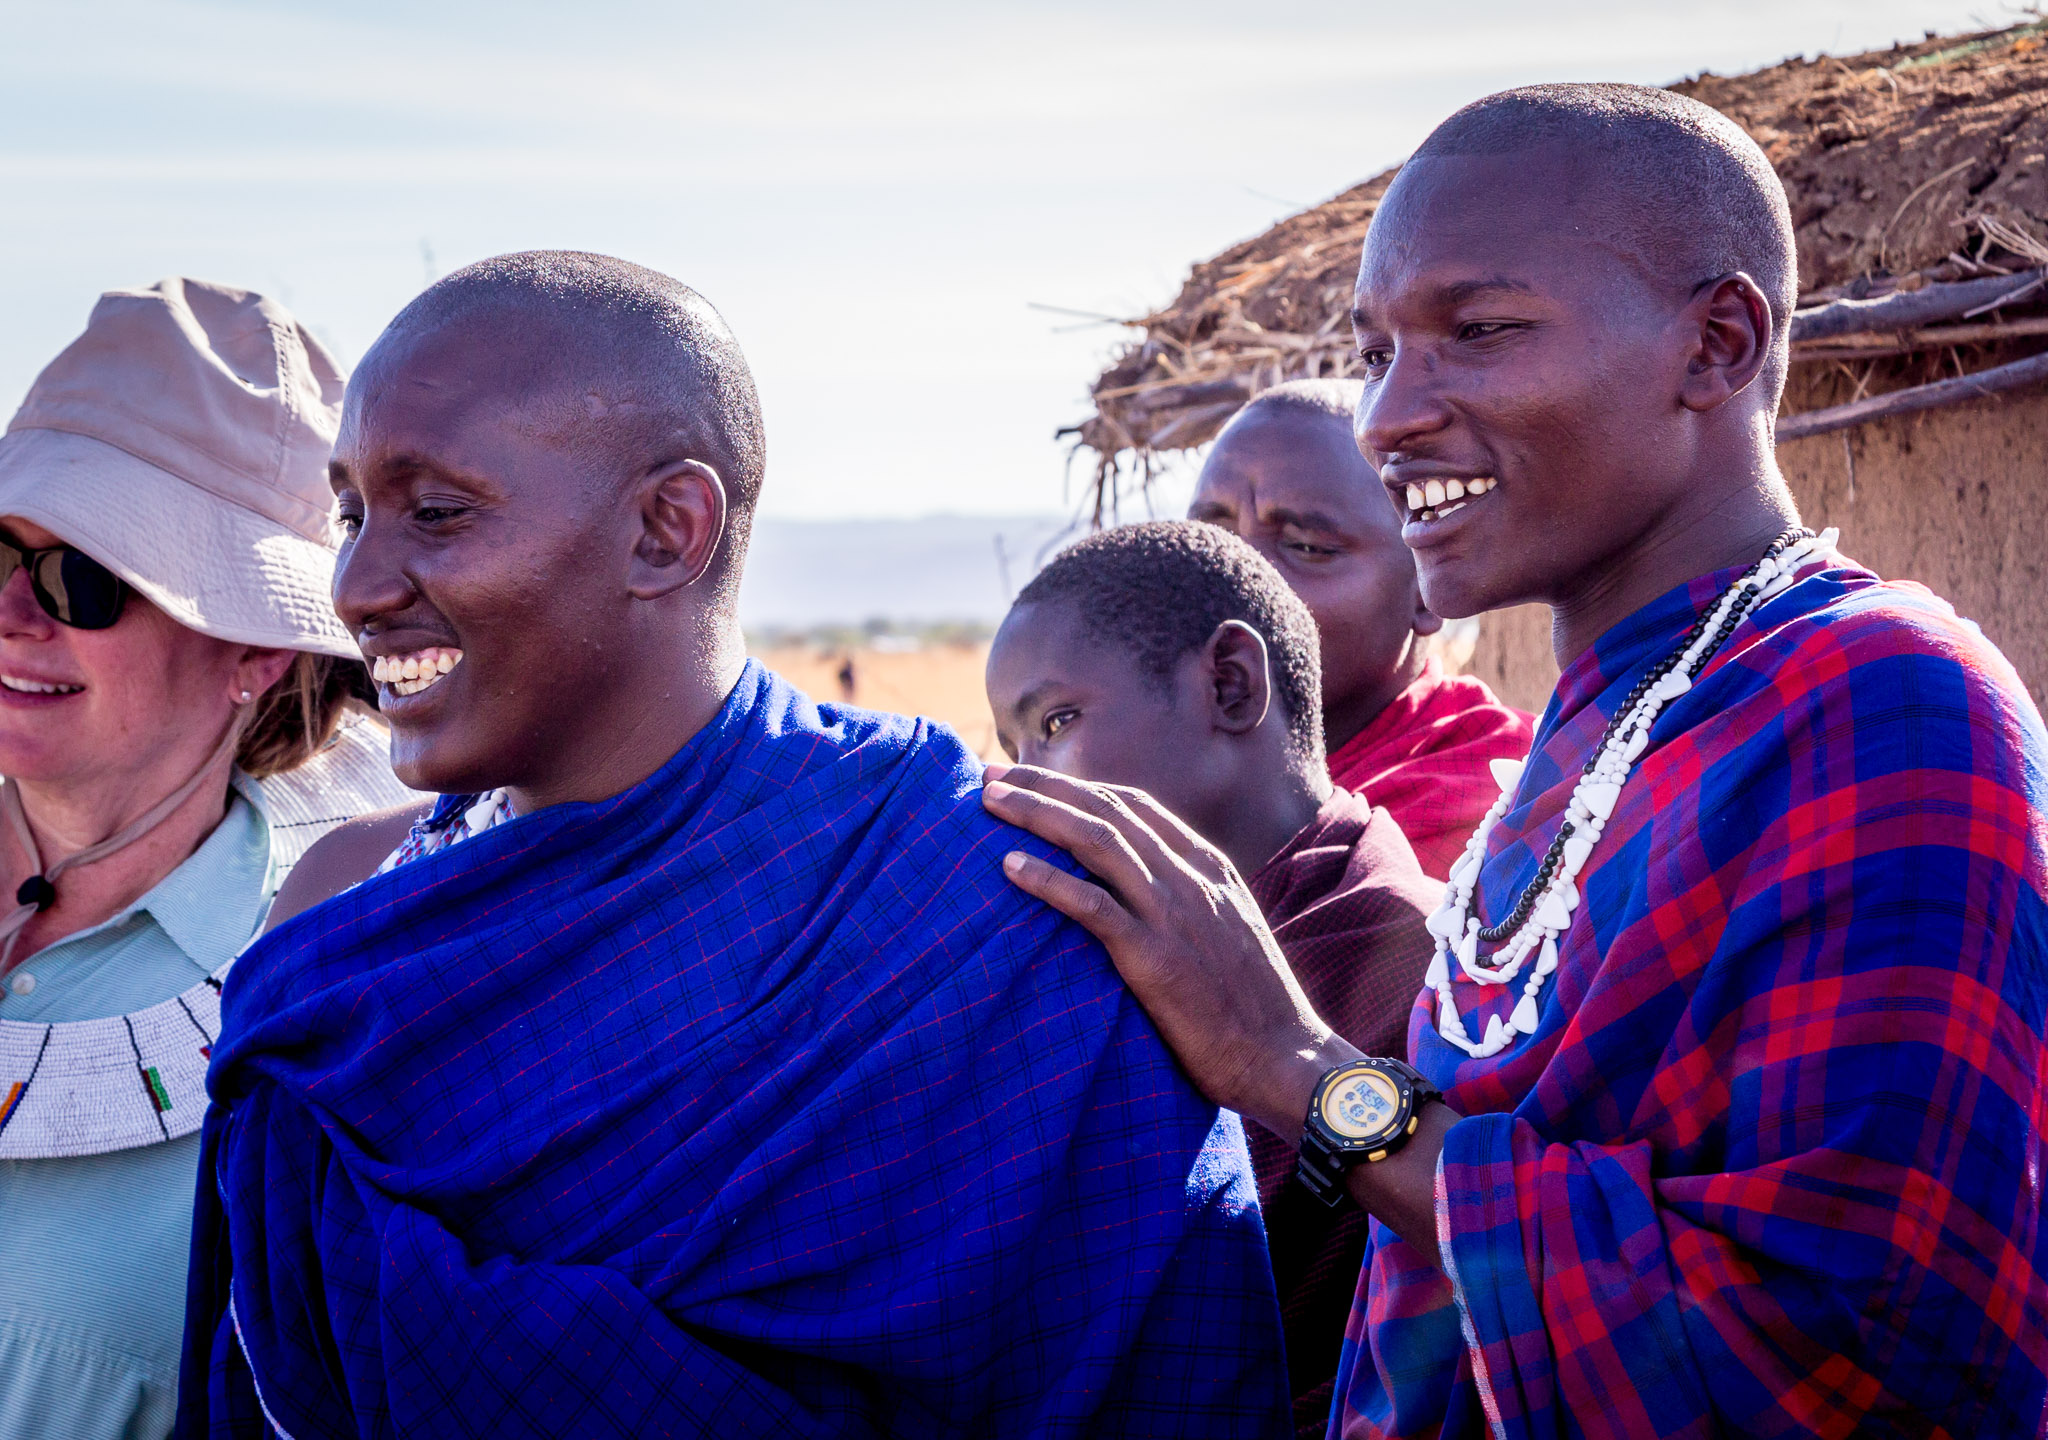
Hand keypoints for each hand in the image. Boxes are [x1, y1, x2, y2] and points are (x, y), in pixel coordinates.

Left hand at [980, 763, 1353, 1140]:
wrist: (1287, 1059)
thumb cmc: (1253, 1010)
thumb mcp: (1229, 933)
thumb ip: (1189, 905)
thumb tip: (1143, 897)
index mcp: (1208, 867)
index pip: (1133, 805)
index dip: (1078, 788)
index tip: (1032, 780)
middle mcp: (1190, 877)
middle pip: (1106, 810)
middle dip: (1045, 788)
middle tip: (989, 778)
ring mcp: (1173, 913)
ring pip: (1096, 841)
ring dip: (1037, 815)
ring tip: (989, 804)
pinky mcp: (1155, 957)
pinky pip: (1092, 906)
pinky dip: (1047, 880)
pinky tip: (1008, 866)